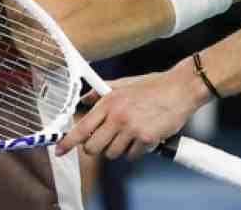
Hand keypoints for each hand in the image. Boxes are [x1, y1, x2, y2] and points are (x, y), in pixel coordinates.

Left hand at [56, 60, 205, 159]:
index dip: (68, 142)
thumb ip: (102, 92)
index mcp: (109, 102)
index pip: (82, 127)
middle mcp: (117, 116)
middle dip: (97, 148)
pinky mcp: (146, 139)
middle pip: (93, 147)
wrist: (180, 89)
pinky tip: (143, 137)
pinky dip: (135, 151)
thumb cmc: (153, 86)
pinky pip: (131, 156)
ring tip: (130, 135)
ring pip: (112, 154)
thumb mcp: (124, 84)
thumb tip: (85, 98)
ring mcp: (132, 128)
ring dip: (118, 149)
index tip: (59, 150)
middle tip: (106, 141)